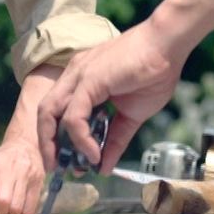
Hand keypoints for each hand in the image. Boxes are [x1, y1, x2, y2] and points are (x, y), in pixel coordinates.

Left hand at [35, 22, 182, 174]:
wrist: (168, 45)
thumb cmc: (154, 72)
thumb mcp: (131, 115)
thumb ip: (114, 139)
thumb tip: (104, 166)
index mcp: (82, 79)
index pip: (58, 112)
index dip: (58, 138)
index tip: (67, 161)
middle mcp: (74, 75)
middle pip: (45, 112)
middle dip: (47, 143)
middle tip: (57, 168)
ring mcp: (79, 75)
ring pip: (49, 113)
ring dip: (54, 143)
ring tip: (69, 166)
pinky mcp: (88, 80)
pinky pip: (74, 117)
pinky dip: (81, 139)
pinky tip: (93, 154)